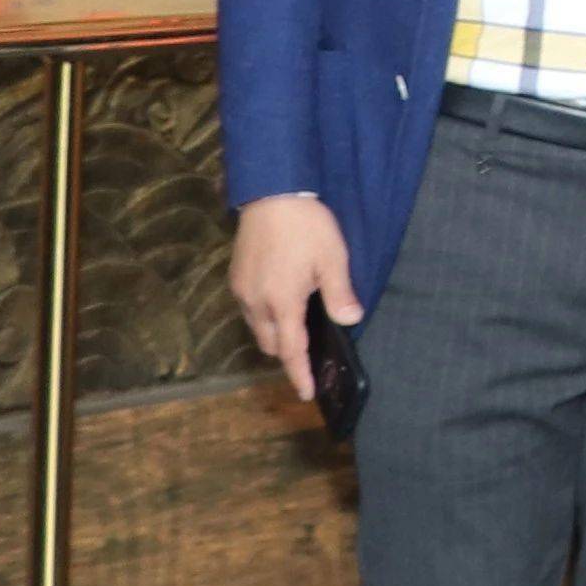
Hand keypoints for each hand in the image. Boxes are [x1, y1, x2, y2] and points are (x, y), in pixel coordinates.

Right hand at [229, 194, 354, 398]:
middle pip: (270, 344)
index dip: (300, 373)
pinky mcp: (236, 277)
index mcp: (282, 302)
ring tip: (298, 322)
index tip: (306, 393)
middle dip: (287, 353)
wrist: (271, 192)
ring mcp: (242, 290)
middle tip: (310, 349)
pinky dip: (264, 314)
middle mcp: (256, 302)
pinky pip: (249, 309)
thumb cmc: (306, 226)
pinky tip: (282, 299)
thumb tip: (349, 320)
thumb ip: (340, 293)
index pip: (290, 350)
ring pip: (256, 327)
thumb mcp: (333, 258)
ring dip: (274, 333)